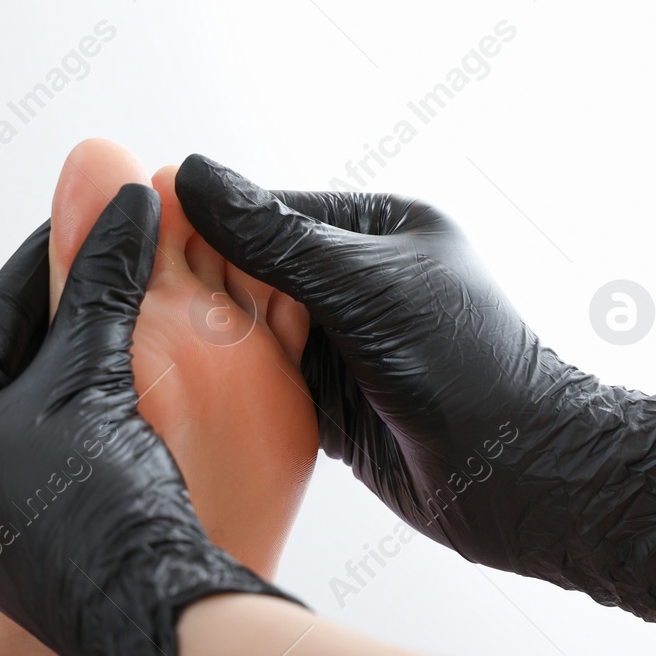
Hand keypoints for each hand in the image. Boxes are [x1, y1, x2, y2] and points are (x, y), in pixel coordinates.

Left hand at [0, 185, 291, 655]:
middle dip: (66, 309)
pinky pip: (53, 460)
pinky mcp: (25, 557)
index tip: (93, 214)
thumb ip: (100, 281)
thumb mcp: (98, 374)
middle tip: (118, 252)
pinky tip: (140, 389)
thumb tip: (120, 189)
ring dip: (84, 361)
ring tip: (138, 310)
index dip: (48, 257)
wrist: (151, 623)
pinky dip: (92, 416)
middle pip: (9, 367)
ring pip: (33, 415)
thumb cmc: (109, 502)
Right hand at [174, 155, 655, 636]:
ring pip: (254, 330)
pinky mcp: (333, 401)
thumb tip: (188, 176)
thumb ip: (273, 239)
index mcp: (382, 229)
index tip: (141, 238)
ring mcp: (346, 343)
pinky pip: (264, 381)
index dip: (209, 225)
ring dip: (213, 340)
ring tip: (148, 345)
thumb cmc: (462, 368)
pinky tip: (184, 391)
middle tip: (134, 297)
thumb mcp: (361, 288)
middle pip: (255, 271)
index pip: (272, 212)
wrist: (520, 479)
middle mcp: (360, 280)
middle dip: (204, 286)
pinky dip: (231, 386)